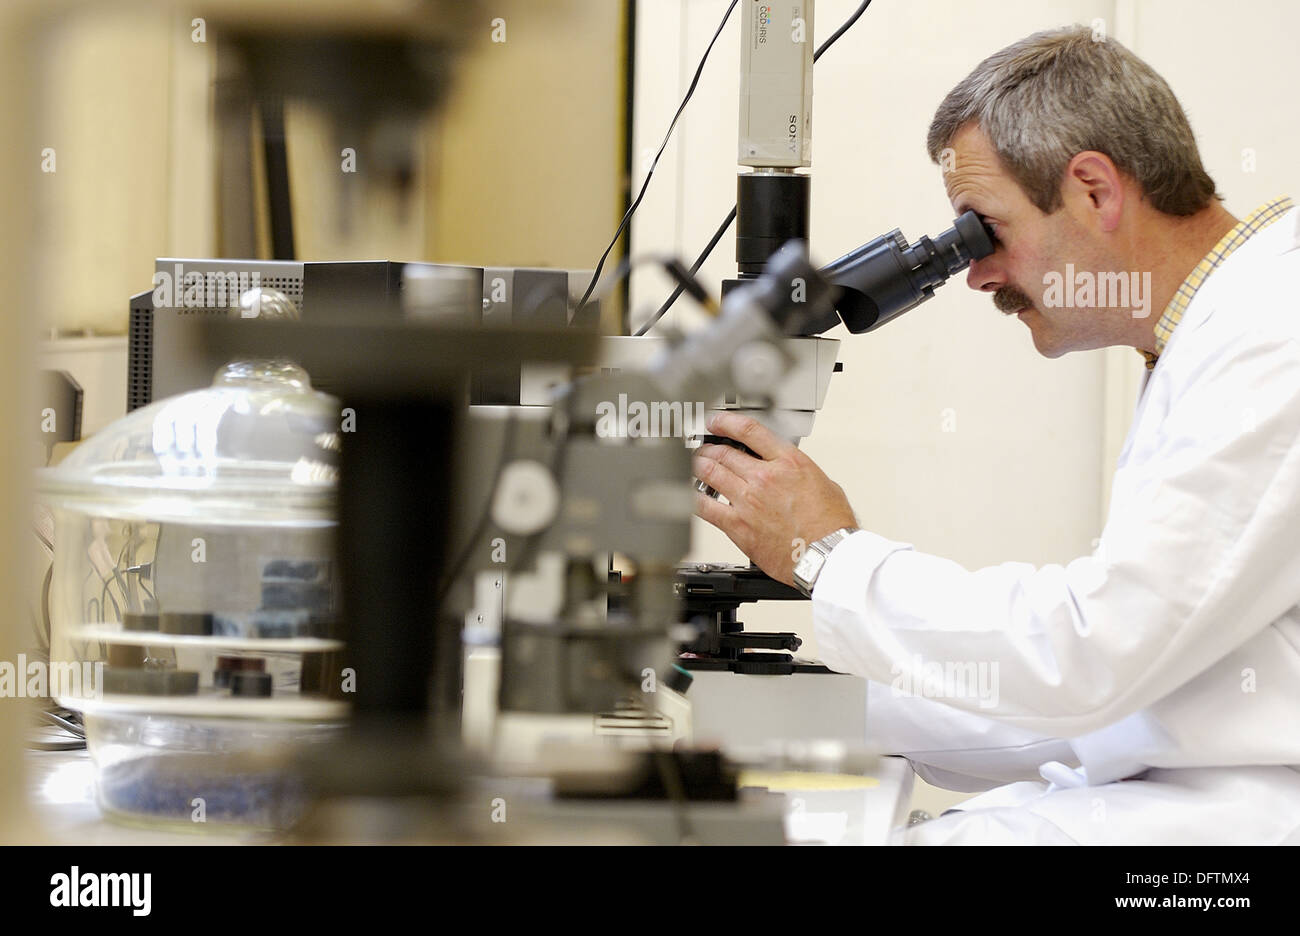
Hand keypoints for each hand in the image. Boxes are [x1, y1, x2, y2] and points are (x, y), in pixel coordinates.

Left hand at [693, 412, 856, 586]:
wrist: (828, 555)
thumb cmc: (831, 526)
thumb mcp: (823, 482)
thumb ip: (799, 472)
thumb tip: (790, 472)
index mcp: (788, 462)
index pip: (749, 431)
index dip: (726, 422)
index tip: (717, 422)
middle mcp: (764, 477)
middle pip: (724, 451)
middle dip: (709, 448)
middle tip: (705, 449)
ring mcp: (748, 501)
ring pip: (709, 473)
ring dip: (698, 467)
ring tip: (696, 466)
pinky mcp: (738, 525)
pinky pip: (705, 507)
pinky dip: (694, 498)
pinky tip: (693, 495)